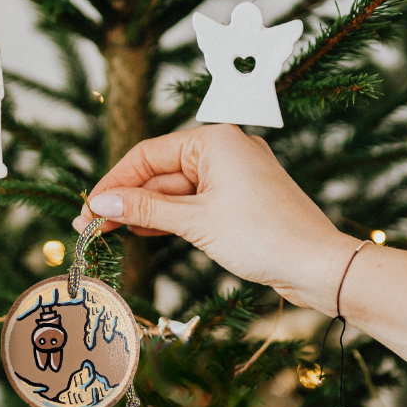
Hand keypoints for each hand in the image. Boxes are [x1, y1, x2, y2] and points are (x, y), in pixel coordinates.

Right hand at [74, 124, 357, 313]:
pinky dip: (172, 217)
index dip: (114, 183)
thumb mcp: (196, 222)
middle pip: (161, 171)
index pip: (148, 154)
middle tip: (89, 229)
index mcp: (215, 140)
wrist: (318, 265)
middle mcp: (226, 149)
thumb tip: (100, 204)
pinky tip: (146, 233)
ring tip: (109, 234)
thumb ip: (145, 210)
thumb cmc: (264, 236)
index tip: (88, 210)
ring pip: (178, 190)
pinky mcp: (243, 199)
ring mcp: (236, 175)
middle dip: (127, 200)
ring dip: (146, 212)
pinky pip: (197, 202)